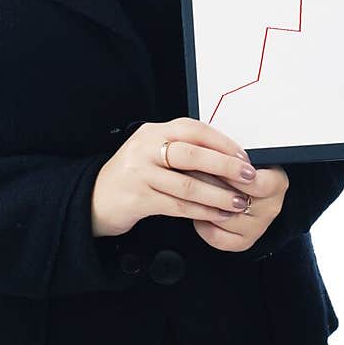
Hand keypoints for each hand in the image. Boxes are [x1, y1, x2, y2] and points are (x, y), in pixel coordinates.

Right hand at [90, 117, 257, 236]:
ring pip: (188, 185)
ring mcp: (140, 174)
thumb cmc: (134, 175)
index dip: (222, 142)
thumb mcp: (154, 152)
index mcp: (154, 132)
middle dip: (225, 166)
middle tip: (248, 177)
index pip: (194, 130)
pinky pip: (178, 206)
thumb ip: (183, 149)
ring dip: (218, 195)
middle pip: (193, 154)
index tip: (244, 156)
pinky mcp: (138, 199)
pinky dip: (202, 211)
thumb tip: (228, 156)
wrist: (95, 198)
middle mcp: (145, 148)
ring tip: (238, 202)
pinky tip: (217, 214)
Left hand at [194, 165, 288, 251]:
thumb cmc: (246, 172)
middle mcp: (271, 208)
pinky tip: (200, 210)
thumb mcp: (248, 158)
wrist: (255, 195)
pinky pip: (217, 237)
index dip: (233, 174)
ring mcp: (257, 227)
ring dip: (203, 204)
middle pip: (237, 201)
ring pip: (224, 219)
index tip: (215, 164)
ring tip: (192, 189)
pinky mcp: (243, 242)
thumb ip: (234, 157)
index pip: (258, 184)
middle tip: (192, 172)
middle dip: (211, 186)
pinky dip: (203, 225)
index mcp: (277, 183)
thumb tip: (211, 150)